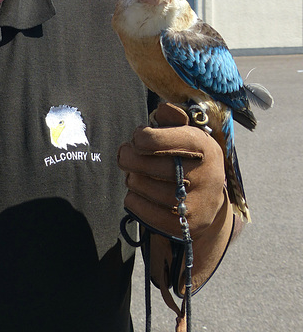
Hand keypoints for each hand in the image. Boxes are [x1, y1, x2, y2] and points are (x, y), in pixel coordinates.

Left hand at [118, 102, 225, 238]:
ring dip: (131, 176)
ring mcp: (194, 204)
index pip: (157, 139)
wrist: (209, 203)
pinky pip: (137, 206)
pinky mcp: (181, 227)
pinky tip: (142, 192)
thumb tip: (163, 110)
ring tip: (139, 174)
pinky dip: (132, 197)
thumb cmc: (190, 159)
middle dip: (128, 156)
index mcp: (206, 148)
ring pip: (138, 184)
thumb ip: (173, 117)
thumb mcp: (188, 133)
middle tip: (127, 154)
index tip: (139, 137)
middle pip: (144, 163)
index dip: (140, 136)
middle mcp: (205, 176)